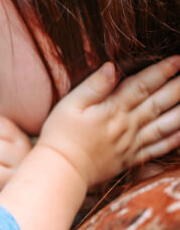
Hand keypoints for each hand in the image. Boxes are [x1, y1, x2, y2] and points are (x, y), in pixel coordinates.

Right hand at [37, 56, 179, 189]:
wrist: (62, 170)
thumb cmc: (60, 135)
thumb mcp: (70, 104)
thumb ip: (94, 86)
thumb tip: (112, 66)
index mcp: (112, 109)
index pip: (142, 85)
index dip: (161, 71)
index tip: (177, 60)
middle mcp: (127, 125)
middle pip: (158, 103)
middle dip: (177, 88)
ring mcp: (131, 144)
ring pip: (164, 126)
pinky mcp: (131, 159)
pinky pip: (158, 150)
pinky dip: (174, 141)